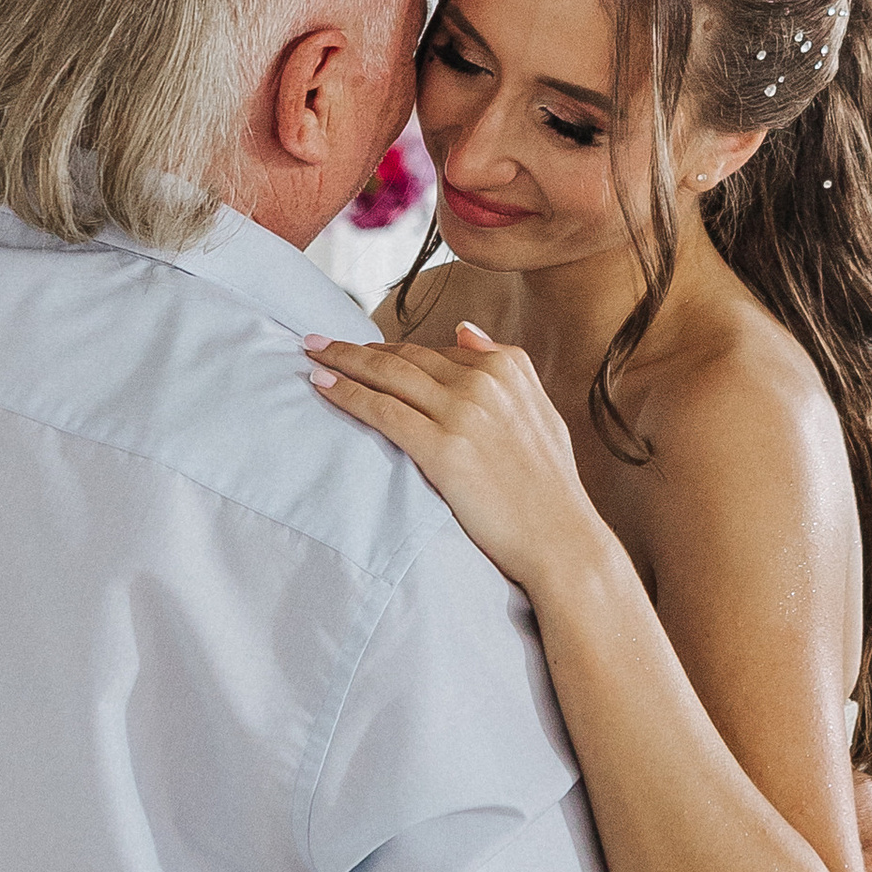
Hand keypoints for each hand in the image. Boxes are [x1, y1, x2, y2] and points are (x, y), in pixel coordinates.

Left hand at [304, 323, 609, 601]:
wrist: (562, 541)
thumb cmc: (550, 486)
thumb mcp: (540, 412)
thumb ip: (506, 366)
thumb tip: (465, 330)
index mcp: (507, 368)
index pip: (434, 351)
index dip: (390, 349)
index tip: (358, 349)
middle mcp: (484, 382)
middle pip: (404, 356)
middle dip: (355, 347)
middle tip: (316, 340)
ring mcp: (463, 414)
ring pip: (387, 375)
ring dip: (341, 360)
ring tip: (309, 353)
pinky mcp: (443, 449)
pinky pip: (382, 411)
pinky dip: (347, 394)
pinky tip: (321, 385)